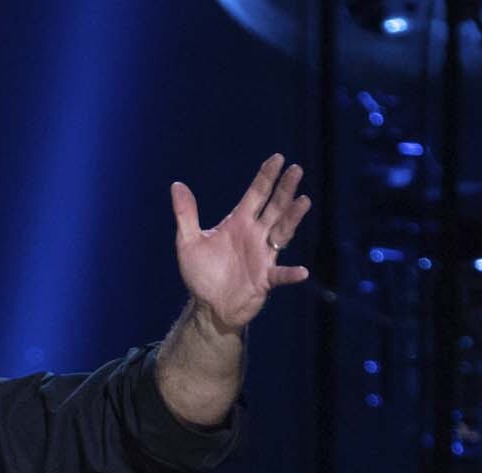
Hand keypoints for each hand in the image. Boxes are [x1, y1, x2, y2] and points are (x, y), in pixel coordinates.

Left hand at [170, 154, 311, 335]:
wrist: (209, 305)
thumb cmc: (202, 273)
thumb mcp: (188, 242)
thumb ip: (186, 214)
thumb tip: (177, 185)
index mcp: (239, 223)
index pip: (256, 194)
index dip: (266, 177)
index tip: (278, 158)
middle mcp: (256, 235)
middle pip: (274, 207)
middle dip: (285, 189)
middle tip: (296, 169)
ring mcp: (263, 256)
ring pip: (282, 232)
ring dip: (293, 218)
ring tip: (304, 201)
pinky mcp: (265, 279)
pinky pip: (280, 275)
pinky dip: (290, 273)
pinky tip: (301, 271)